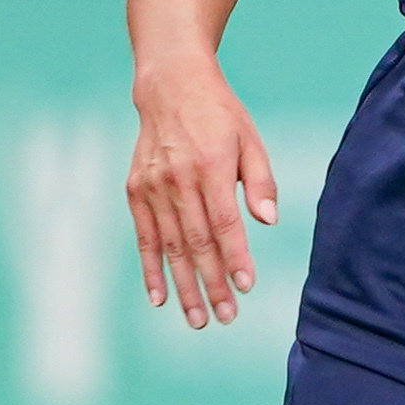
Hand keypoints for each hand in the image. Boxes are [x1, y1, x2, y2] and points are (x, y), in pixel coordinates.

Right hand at [127, 53, 278, 325]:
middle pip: (196, 241)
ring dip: (184, 285)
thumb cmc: (219, 116)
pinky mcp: (135, 190)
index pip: (225, 222)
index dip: (235, 257)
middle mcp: (178, 178)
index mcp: (211, 166)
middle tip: (225, 317)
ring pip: (170, 246)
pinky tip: (160, 298)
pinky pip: (144, 236)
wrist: (170, 86)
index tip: (246, 287)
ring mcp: (153, 186)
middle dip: (212, 283)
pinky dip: (150, 268)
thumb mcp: (250, 139)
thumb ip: (260, 181)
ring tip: (198, 318)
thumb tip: (268, 221)